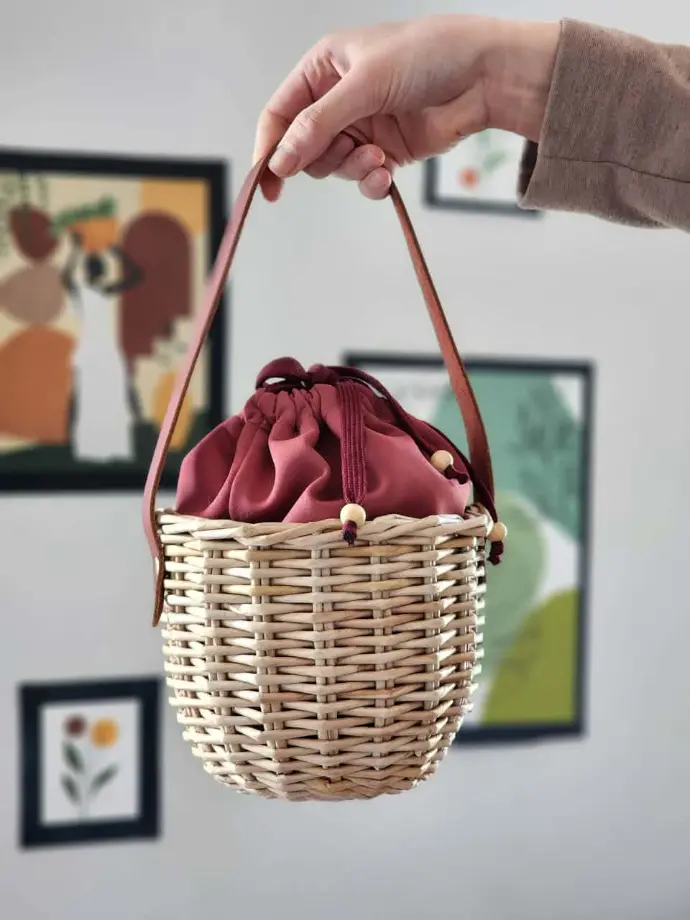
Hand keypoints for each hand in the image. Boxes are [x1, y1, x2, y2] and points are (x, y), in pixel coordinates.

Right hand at [254, 16, 558, 200]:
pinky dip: (371, 181)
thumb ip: (319, 124)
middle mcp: (338, 98)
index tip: (268, 183)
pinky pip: (362, 178)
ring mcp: (362, 126)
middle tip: (348, 154)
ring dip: (353, 169)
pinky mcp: (385, 151)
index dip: (270, 148)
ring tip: (379, 158)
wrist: (483, 76)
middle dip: (324, 158)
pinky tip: (386, 172)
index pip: (281, 113)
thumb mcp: (365, 83)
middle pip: (304, 148)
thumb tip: (281, 161)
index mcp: (324, 68)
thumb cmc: (428, 56)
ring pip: (333, 167)